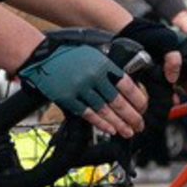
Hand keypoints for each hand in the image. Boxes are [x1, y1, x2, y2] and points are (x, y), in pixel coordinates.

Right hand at [16, 32, 141, 135]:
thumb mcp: (93, 55)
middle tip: (139, 126)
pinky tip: (110, 130)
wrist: (43, 57)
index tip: (143, 108)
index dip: (137, 99)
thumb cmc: (69, 55)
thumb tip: (126, 88)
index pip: (126, 85)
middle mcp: (93, 76)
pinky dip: (101, 124)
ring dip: (118, 124)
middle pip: (118, 102)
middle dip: (131, 117)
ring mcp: (80, 89)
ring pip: (104, 111)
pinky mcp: (68, 98)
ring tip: (128, 131)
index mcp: (103, 64)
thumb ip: (109, 69)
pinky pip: (88, 114)